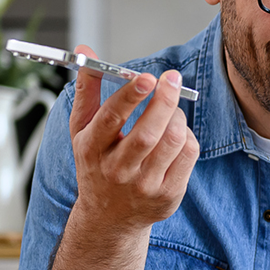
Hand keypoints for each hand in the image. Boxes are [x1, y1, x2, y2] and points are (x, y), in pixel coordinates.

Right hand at [68, 45, 199, 233]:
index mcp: (92, 149)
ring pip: (172, 141)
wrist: (108, 218)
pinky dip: (187, 136)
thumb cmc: (96, 165)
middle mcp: (117, 170)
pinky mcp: (168, 195)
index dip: (130, 96)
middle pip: (147, 133)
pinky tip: (177, 132)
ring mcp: (144, 185)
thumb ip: (87, 89)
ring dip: (177, 116)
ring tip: (171, 107)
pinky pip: (188, 155)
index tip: (147, 78)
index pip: (110, 119)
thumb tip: (85, 51)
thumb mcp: (82, 130)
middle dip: (164, 100)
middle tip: (172, 79)